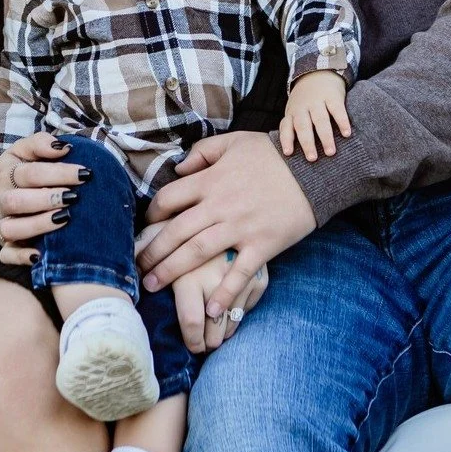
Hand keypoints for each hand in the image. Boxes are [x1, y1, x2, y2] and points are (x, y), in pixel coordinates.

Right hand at [0, 133, 90, 265]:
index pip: (31, 173)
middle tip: (74, 196)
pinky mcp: (5, 245)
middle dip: (47, 199)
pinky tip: (40, 256)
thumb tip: (63, 147)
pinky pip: (7, 256)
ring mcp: (2, 224)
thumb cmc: (18, 172)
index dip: (58, 173)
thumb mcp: (23, 151)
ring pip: (13, 229)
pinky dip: (21, 258)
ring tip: (65, 218)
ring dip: (38, 225)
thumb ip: (40, 143)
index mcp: (7, 174)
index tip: (84, 173)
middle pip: (18, 201)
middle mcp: (2, 200)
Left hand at [138, 131, 315, 316]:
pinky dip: (224, 292)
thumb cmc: (272, 154)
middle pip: (176, 232)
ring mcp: (241, 227)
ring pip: (198, 253)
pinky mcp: (263, 245)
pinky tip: (210, 309)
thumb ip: (202, 153)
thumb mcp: (234, 142)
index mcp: (211, 180)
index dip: (152, 215)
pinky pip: (239, 272)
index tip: (145, 228)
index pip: (169, 199)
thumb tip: (179, 168)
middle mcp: (220, 206)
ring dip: (172, 272)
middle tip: (137, 270)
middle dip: (152, 252)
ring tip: (153, 287)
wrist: (314, 169)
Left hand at [279, 70, 350, 161]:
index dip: (286, 139)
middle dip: (307, 142)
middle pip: (303, 125)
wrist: (318, 71)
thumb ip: (292, 127)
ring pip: (320, 120)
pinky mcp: (332, 96)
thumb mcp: (294, 110)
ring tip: (330, 152)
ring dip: (325, 136)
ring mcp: (317, 100)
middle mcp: (303, 107)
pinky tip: (347, 134)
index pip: (286, 126)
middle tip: (312, 158)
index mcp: (292, 112)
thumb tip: (291, 154)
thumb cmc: (305, 99)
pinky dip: (342, 122)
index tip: (288, 153)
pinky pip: (337, 110)